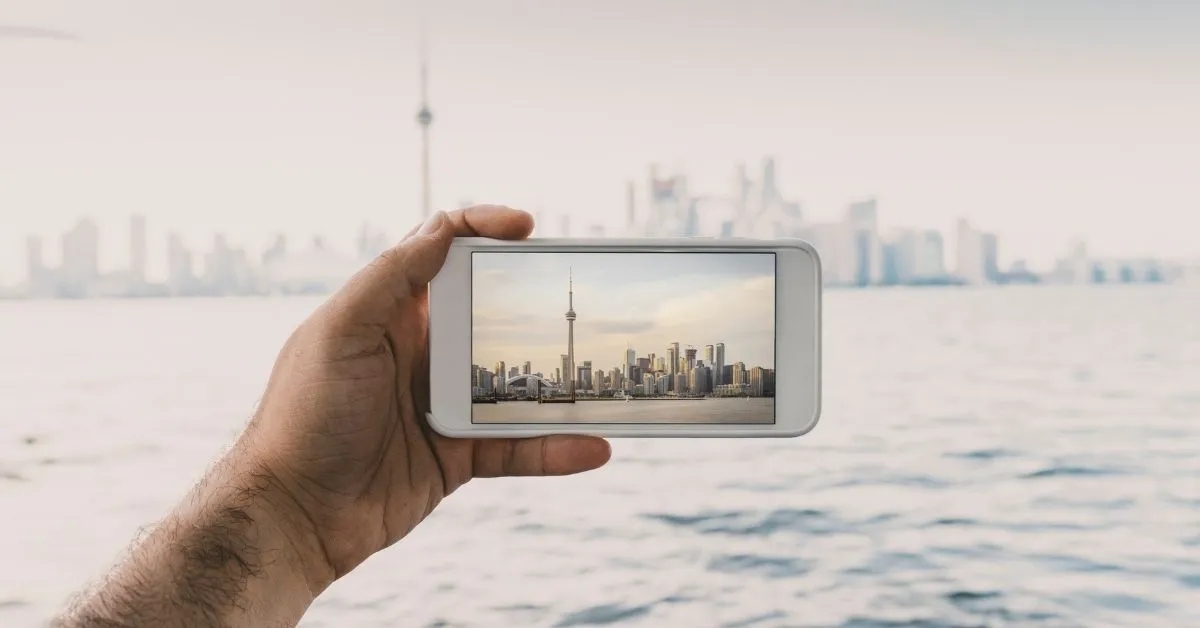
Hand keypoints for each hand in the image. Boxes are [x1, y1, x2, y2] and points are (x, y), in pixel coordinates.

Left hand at [239, 205, 610, 591]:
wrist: (292, 516)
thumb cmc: (303, 415)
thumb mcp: (339, 332)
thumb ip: (391, 278)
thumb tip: (444, 227)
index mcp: (390, 312)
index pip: (443, 254)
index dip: (483, 231)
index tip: (526, 227)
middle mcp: (421, 351)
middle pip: (492, 315)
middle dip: (537, 303)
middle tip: (580, 295)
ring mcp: (443, 404)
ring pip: (515, 384)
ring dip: (558, 381)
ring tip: (603, 373)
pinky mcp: (457, 456)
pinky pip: (517, 447)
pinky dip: (555, 448)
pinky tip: (594, 447)